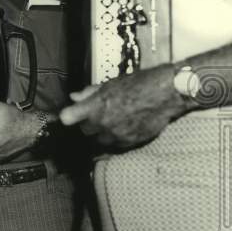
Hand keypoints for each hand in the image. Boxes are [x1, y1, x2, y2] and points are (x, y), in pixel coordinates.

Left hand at [59, 64, 186, 151]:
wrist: (164, 94)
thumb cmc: (138, 84)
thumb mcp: (109, 84)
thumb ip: (89, 93)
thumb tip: (74, 97)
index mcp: (95, 105)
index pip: (68, 118)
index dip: (68, 117)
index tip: (69, 116)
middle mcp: (103, 122)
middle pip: (84, 130)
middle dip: (88, 124)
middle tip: (97, 115)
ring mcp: (116, 134)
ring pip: (99, 140)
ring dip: (102, 133)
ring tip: (112, 121)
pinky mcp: (129, 142)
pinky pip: (115, 145)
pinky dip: (116, 139)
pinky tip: (123, 128)